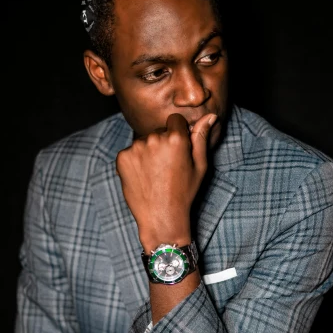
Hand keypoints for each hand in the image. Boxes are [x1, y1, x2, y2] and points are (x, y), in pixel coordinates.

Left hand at [116, 113, 217, 250]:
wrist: (160, 216)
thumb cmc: (184, 193)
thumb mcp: (199, 165)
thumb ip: (201, 137)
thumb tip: (210, 116)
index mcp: (176, 138)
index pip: (175, 119)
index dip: (178, 132)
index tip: (178, 148)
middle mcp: (154, 138)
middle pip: (158, 130)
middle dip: (163, 142)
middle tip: (167, 166)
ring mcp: (136, 147)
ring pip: (144, 141)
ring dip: (148, 151)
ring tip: (155, 173)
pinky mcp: (122, 157)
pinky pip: (130, 151)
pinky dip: (135, 160)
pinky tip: (143, 176)